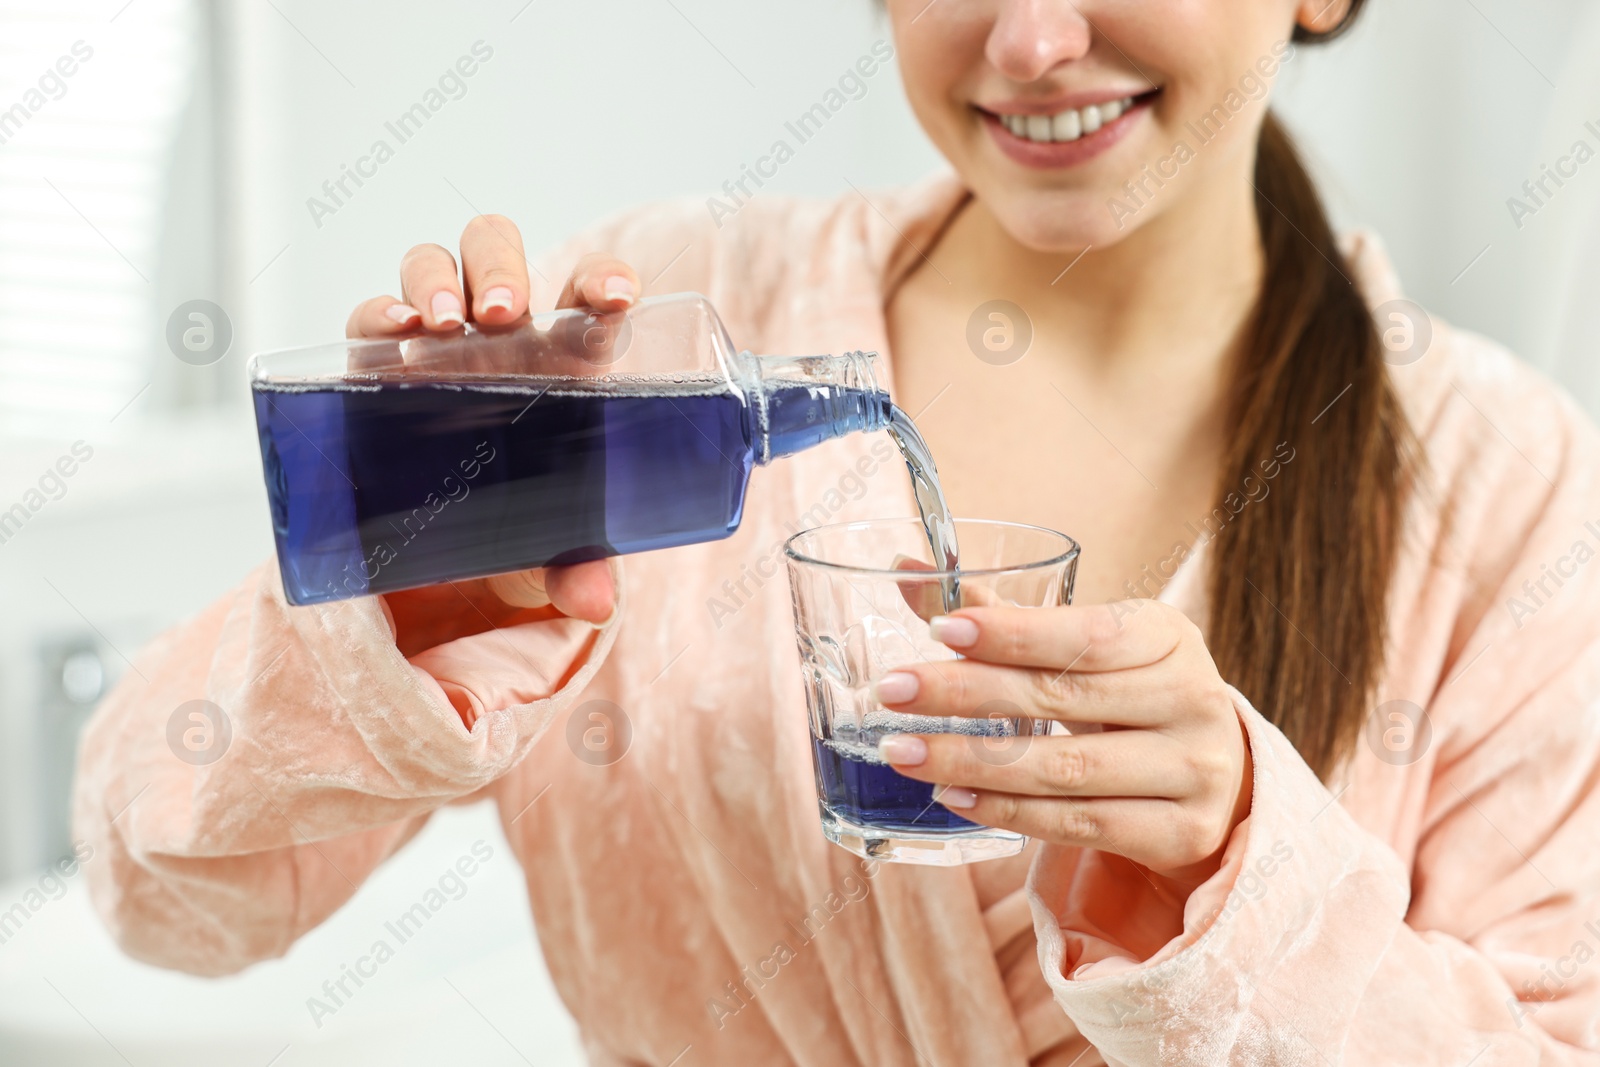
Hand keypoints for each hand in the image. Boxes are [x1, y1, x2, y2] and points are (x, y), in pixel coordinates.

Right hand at [344, 216, 642, 637]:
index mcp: (561, 358)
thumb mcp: (550, 543)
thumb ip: (578, 566)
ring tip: (443, 324)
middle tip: (504, 311)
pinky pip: (368, 319)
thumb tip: (597, 602)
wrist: (439, 542)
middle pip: (497, 252)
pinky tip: (390, 333)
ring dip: (437, 280)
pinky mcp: (375, 366)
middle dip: (500, 266)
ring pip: (432, 266)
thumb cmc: (517, 513)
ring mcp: (435, 343)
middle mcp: (499, 336)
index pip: (586, 298)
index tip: (614, 298)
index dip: (602, 281)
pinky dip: (376, 313)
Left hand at [873, 601, 1252, 888]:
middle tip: (891, 690)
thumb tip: (907, 567)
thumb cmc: (1130, 696)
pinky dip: (1007, 811)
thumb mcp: (1087, 647)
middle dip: (966, 693)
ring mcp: (1194, 771)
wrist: (1212, 777)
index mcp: (1169, 636)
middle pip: (1062, 698)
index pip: (1085, 633)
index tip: (939, 628)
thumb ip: (1003, 617)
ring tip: (903, 751)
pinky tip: (952, 796)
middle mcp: (1192, 699)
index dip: (1012, 633)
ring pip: (1064, 770)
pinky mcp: (1181, 833)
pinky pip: (1077, 824)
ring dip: (970, 761)